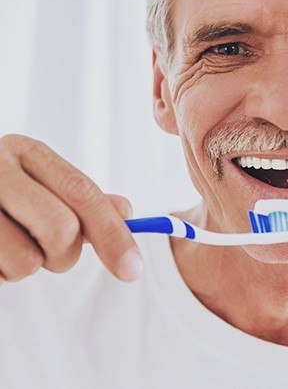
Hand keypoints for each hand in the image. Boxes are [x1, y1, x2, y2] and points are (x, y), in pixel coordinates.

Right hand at [0, 134, 143, 285]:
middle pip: (62, 229)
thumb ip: (82, 199)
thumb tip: (127, 211)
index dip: (113, 234)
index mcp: (27, 152)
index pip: (83, 194)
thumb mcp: (41, 184)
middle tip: (51, 252)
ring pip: (27, 263)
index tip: (134, 270)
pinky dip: (1, 276)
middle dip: (66, 254)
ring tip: (11, 249)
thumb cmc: (4, 194)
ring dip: (27, 268)